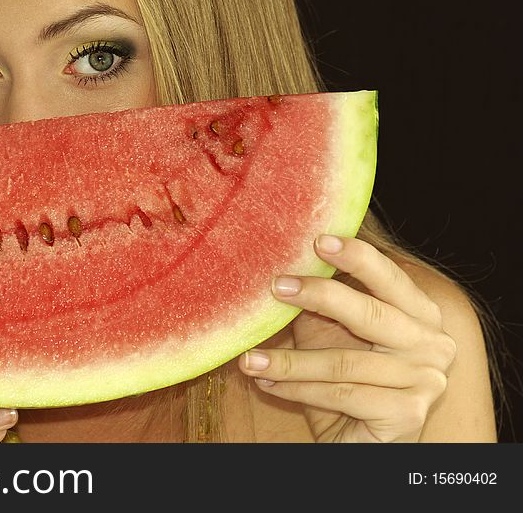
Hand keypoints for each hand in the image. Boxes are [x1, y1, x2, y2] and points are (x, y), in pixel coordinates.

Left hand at [238, 235, 456, 441]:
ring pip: (344, 362)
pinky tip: (267, 382)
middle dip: (319, 296)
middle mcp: (433, 345)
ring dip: (289, 361)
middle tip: (276, 286)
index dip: (357, 257)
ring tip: (249, 358)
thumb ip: (320, 304)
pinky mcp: (408, 414)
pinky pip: (340, 394)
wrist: (357, 440)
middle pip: (370, 314)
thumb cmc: (343, 381)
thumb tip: (281, 267)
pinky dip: (296, 389)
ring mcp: (426, 382)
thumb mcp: (330, 334)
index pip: (391, 279)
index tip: (318, 241)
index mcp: (421, 315)